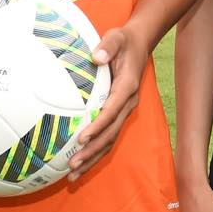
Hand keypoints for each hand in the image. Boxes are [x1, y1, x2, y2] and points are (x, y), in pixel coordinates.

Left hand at [67, 24, 152, 178]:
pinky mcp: (119, 113)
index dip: (98, 126)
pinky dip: (95, 151)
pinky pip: (108, 136)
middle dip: (92, 150)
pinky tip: (81, 162)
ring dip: (93, 157)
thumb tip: (96, 56)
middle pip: (111, 133)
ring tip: (74, 174)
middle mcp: (128, 103)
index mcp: (127, 87)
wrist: (139, 44)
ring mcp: (124, 110)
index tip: (81, 138)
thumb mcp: (116, 37)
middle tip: (73, 164)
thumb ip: (108, 45)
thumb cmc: (123, 41)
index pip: (112, 111)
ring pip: (110, 140)